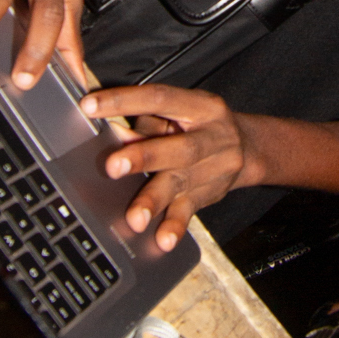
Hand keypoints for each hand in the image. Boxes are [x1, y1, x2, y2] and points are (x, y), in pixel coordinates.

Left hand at [78, 83, 260, 249]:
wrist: (249, 149)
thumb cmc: (201, 126)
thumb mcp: (179, 113)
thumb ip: (145, 123)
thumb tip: (114, 135)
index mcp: (201, 106)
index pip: (159, 98)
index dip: (124, 100)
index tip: (89, 106)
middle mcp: (213, 136)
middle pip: (178, 148)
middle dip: (144, 157)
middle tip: (113, 166)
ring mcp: (215, 167)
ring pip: (181, 183)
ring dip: (154, 200)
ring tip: (134, 217)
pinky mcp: (211, 194)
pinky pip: (191, 211)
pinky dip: (175, 226)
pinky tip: (163, 240)